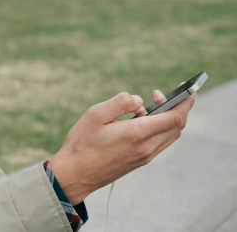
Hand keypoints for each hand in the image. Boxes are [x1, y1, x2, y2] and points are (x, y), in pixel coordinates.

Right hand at [48, 88, 195, 204]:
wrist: (76, 174)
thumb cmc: (82, 143)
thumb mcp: (95, 114)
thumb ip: (120, 102)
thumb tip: (139, 100)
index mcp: (137, 134)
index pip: (174, 118)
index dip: (184, 101)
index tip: (186, 88)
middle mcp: (146, 147)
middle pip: (177, 126)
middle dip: (177, 107)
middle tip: (157, 94)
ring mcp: (145, 156)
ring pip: (171, 135)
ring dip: (169, 118)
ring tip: (150, 105)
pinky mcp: (141, 161)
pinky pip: (161, 142)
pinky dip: (161, 127)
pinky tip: (142, 120)